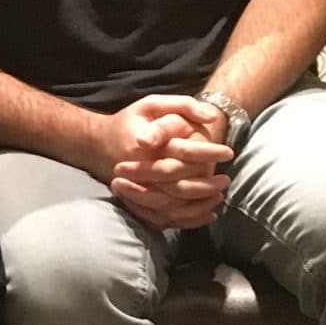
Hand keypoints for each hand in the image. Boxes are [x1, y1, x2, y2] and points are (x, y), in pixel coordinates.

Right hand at [94, 95, 230, 230]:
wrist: (96, 142)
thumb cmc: (130, 121)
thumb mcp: (152, 104)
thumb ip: (183, 106)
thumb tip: (211, 117)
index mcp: (144, 145)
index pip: (183, 152)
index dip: (209, 152)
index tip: (229, 152)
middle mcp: (139, 170)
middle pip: (178, 185)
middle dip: (207, 184)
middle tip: (226, 180)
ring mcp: (135, 189)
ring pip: (172, 206)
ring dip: (200, 204)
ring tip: (219, 196)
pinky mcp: (135, 202)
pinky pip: (163, 218)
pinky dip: (187, 220)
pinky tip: (207, 214)